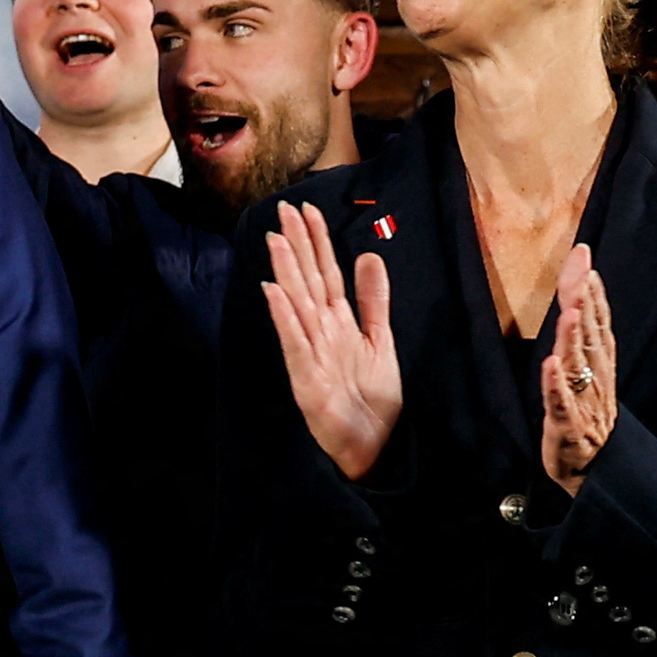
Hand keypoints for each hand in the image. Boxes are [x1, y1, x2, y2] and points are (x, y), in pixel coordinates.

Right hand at [268, 203, 403, 483]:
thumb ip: (373, 300)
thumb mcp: (380, 341)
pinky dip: (285, 317)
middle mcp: (321, 332)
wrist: (375, 447)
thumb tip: (368, 254)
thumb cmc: (374, 398)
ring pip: (297, 305)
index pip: (326, 272)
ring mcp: (311, 354)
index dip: (317, 241)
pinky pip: (294, 343)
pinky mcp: (306, 380)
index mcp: (338, 322)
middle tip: (283, 209)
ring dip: (286, 273)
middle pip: (308, 281)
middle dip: (297, 245)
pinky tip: (275, 293)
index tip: (307, 209)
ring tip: (276, 240)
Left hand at [540, 249, 621, 490]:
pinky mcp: (567, 426)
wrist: (596, 469)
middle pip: (588, 335)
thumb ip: (586, 328)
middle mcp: (595, 377)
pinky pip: (561, 403)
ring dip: (572, 339)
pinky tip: (550, 365)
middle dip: (583, 303)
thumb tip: (583, 283)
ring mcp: (583, 402)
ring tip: (568, 312)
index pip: (597, 319)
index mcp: (600, 362)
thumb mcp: (589, 368)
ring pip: (577, 365)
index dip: (591, 288)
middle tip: (580, 272)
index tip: (584, 256)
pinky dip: (556, 385)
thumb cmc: (588, 411)